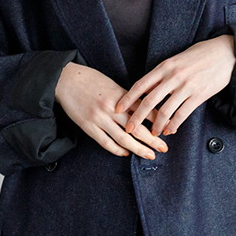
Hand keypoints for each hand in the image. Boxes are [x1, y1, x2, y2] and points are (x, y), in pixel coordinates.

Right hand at [54, 62, 168, 159]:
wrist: (66, 79)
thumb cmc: (91, 80)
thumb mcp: (113, 85)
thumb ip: (128, 98)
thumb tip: (144, 109)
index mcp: (121, 95)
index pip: (145, 110)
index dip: (158, 121)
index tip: (169, 128)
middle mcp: (112, 108)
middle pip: (137, 128)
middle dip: (153, 139)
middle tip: (164, 148)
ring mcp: (100, 118)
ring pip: (123, 138)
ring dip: (138, 149)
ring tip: (150, 155)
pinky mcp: (88, 126)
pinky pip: (105, 142)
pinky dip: (117, 150)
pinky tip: (126, 153)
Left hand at [116, 35, 235, 137]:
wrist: (225, 52)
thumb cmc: (200, 55)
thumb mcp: (177, 59)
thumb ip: (162, 73)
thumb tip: (148, 88)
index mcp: (165, 66)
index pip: (140, 85)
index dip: (127, 99)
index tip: (117, 109)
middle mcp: (173, 77)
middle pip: (149, 101)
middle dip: (136, 117)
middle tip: (128, 128)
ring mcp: (186, 87)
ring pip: (165, 111)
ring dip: (156, 125)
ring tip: (151, 134)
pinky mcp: (199, 95)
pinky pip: (183, 114)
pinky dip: (174, 125)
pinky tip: (169, 131)